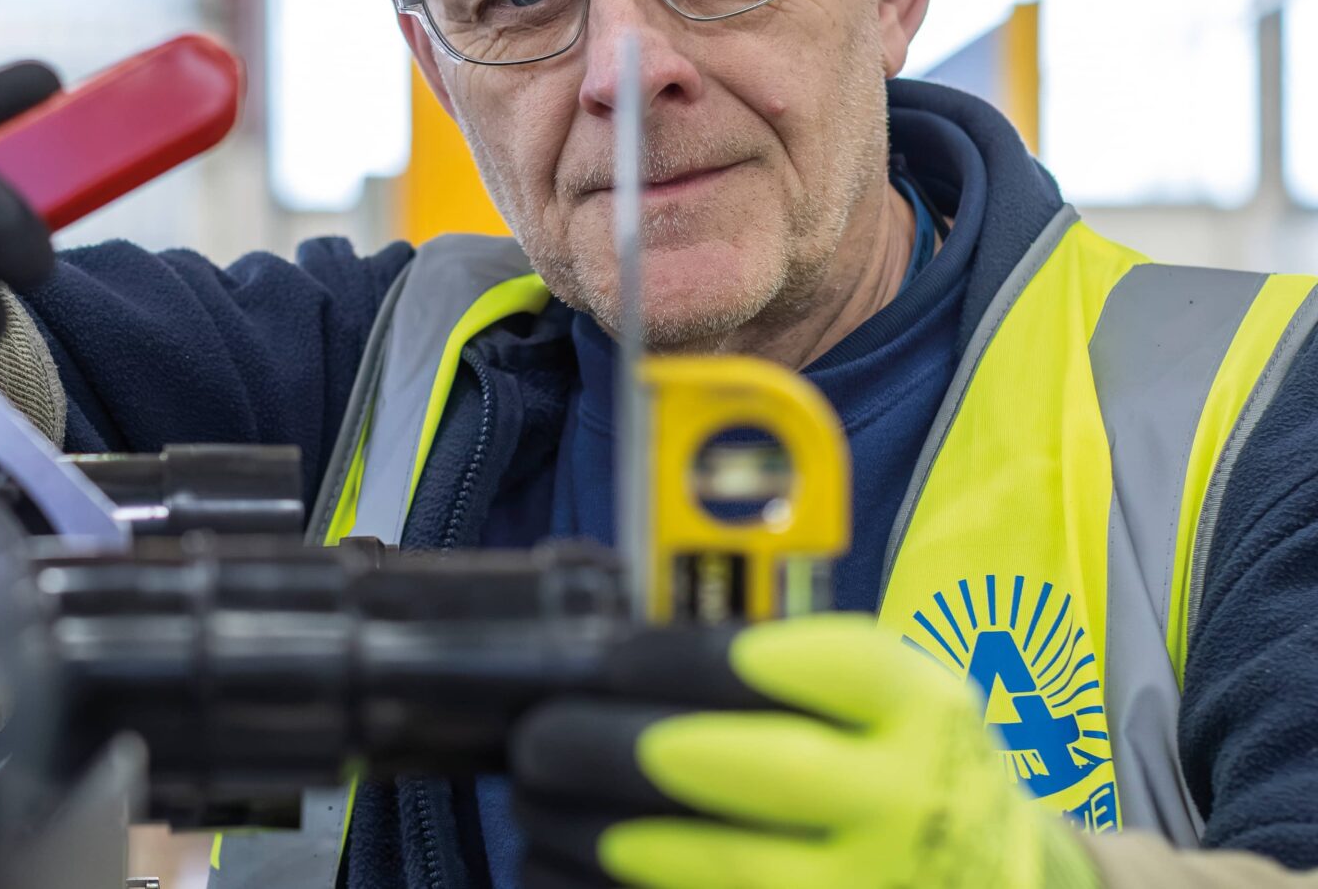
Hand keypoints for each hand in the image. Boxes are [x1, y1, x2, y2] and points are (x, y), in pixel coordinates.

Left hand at [511, 615, 1099, 888]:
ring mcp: (879, 887)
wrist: (990, 877)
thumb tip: (603, 668)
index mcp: (922, 710)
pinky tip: (555, 868)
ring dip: (600, 835)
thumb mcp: (882, 701)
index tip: (608, 660)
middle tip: (540, 739)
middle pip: (757, 769)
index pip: (809, 666)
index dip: (690, 661)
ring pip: (720, 868)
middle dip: (621, 750)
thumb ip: (780, 676)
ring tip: (536, 805)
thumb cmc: (894, 769)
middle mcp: (913, 802)